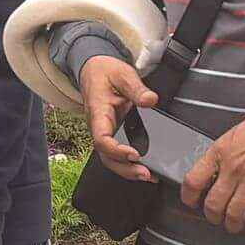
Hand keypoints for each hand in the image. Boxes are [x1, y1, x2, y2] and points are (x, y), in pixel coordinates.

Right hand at [77, 54, 156, 176]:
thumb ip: (136, 88)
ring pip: (112, 159)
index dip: (117, 151)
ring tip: (149, 175)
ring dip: (128, 171)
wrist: (95, 69)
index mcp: (98, 114)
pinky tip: (146, 168)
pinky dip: (130, 164)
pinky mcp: (113, 134)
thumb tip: (150, 100)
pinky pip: (118, 154)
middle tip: (145, 174)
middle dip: (125, 169)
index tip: (134, 154)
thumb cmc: (105, 72)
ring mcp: (106, 132)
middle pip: (107, 157)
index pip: (102, 140)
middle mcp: (100, 127)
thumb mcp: (122, 74)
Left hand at [185, 98, 244, 234]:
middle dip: (212, 215)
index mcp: (220, 152)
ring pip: (234, 214)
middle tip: (214, 215)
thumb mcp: (233, 133)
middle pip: (213, 204)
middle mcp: (234, 169)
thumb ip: (222, 154)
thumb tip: (214, 172)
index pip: (193, 181)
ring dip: (231, 223)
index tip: (190, 201)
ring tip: (232, 223)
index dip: (188, 196)